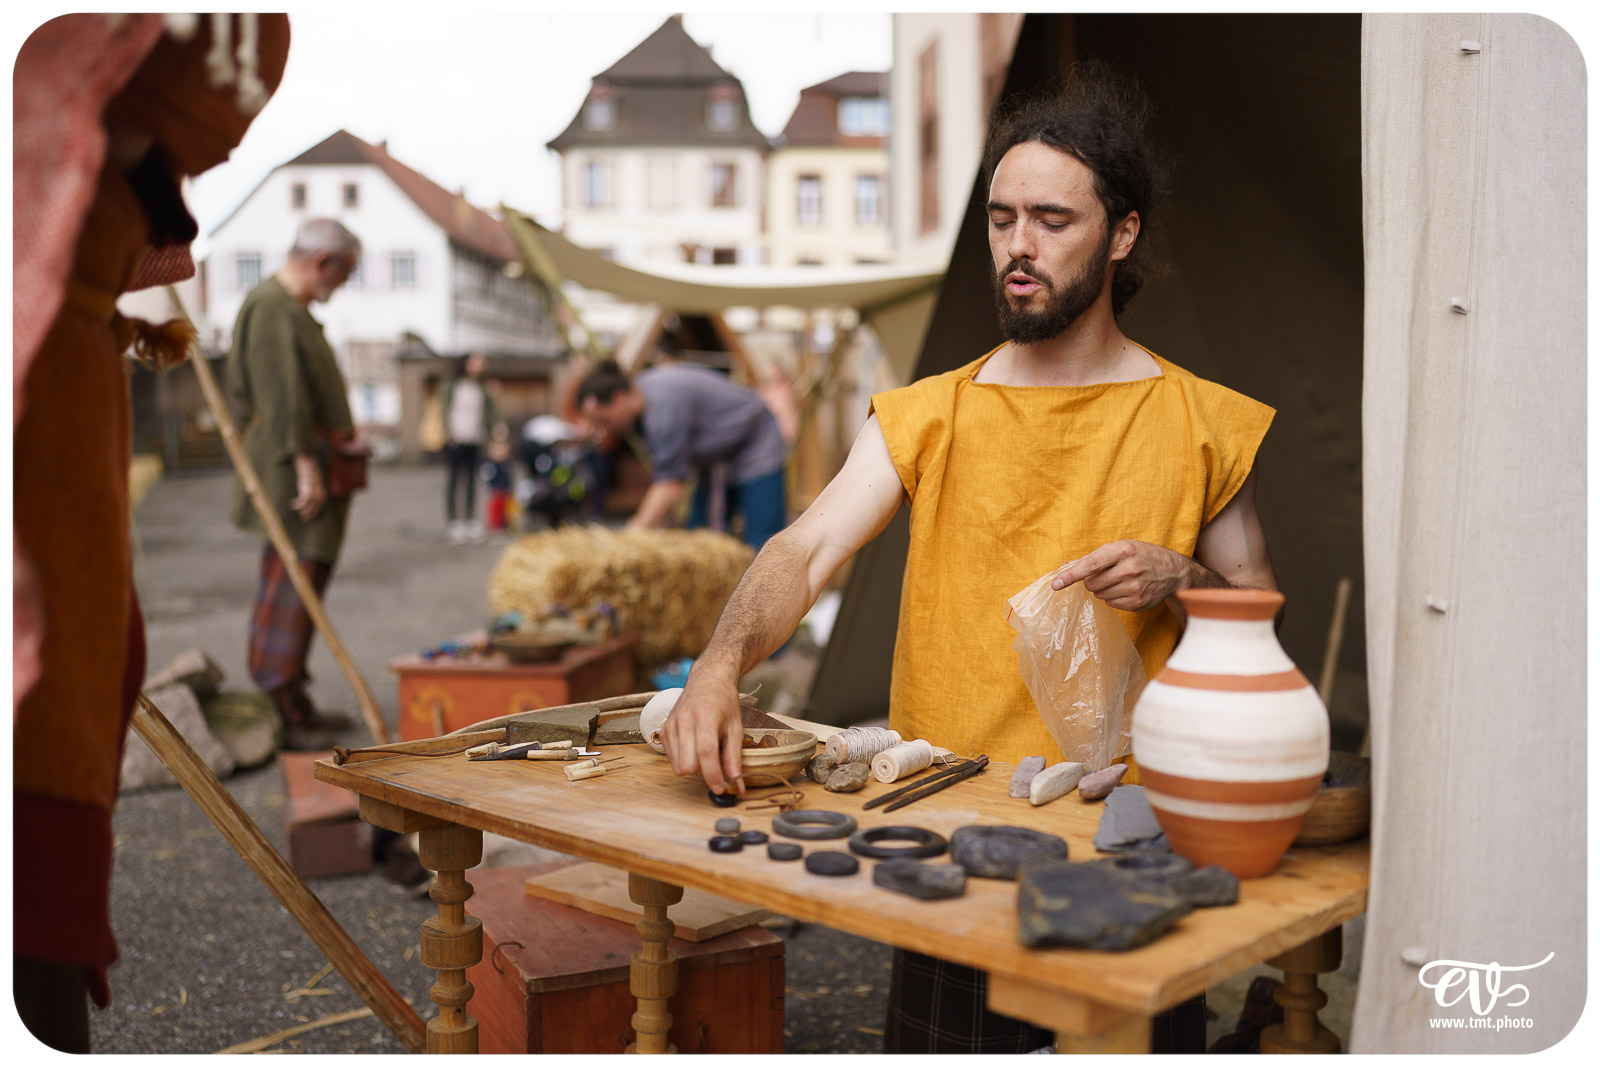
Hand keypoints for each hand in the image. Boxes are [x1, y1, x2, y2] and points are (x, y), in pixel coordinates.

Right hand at [290, 454, 325, 521]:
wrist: (303, 459)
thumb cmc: (305, 469)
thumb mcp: (309, 478)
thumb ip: (311, 486)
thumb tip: (305, 497)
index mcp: (321, 485)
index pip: (321, 501)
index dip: (316, 510)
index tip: (310, 516)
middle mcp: (319, 486)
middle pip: (318, 503)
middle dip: (312, 512)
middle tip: (304, 519)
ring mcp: (313, 486)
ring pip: (311, 502)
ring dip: (305, 509)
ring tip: (299, 513)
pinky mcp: (306, 484)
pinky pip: (304, 498)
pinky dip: (299, 504)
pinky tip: (293, 506)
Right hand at [659, 668, 745, 795]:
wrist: (707, 680)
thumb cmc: (724, 703)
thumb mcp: (735, 728)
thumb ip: (734, 757)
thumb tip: (736, 785)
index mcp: (705, 716)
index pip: (705, 752)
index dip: (712, 775)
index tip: (720, 788)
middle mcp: (684, 720)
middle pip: (688, 765)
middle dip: (703, 773)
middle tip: (716, 765)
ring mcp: (671, 725)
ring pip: (678, 766)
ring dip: (693, 767)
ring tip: (705, 752)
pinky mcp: (664, 730)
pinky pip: (672, 759)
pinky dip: (684, 760)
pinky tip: (694, 746)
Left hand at [1050, 539, 1196, 611]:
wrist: (1173, 571)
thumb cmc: (1141, 556)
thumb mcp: (1121, 547)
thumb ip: (1094, 556)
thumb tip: (1066, 566)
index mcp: (1123, 550)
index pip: (1090, 565)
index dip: (1071, 575)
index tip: (1056, 585)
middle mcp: (1129, 568)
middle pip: (1091, 583)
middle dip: (1091, 580)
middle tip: (1106, 574)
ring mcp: (1135, 587)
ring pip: (1099, 594)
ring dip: (1102, 589)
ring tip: (1119, 580)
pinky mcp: (1137, 603)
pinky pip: (1110, 603)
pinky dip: (1112, 597)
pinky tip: (1126, 589)